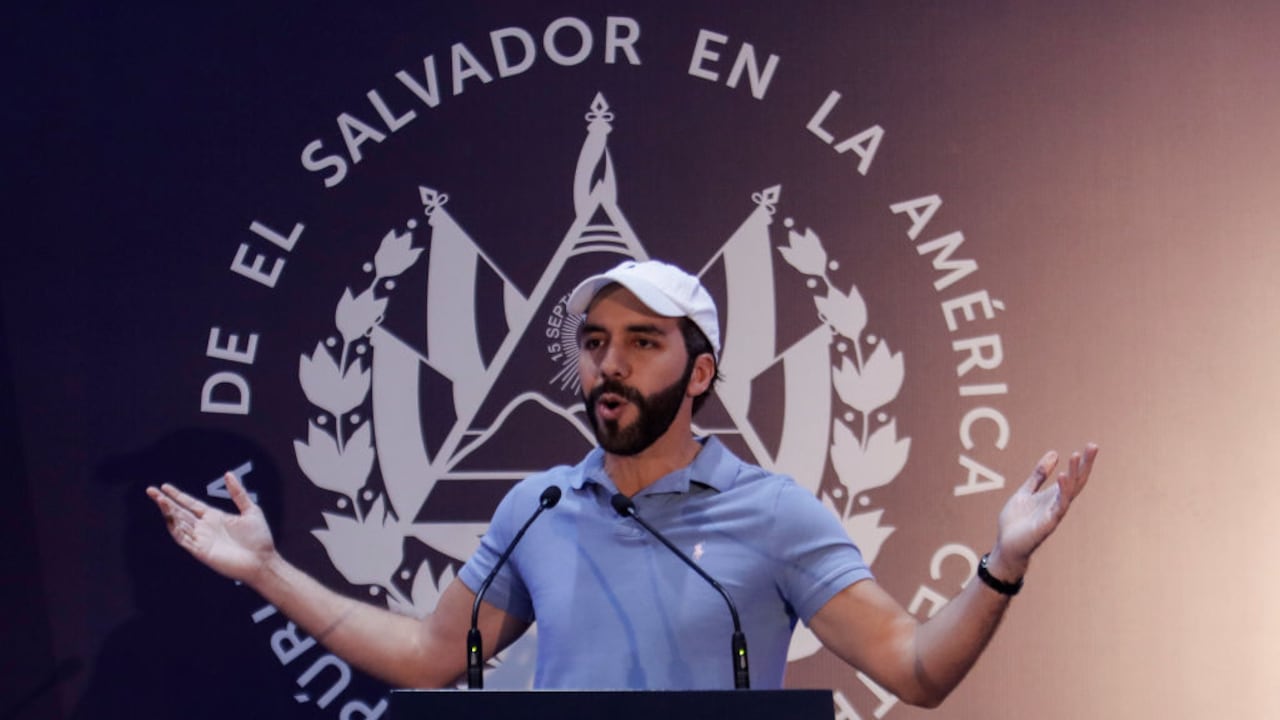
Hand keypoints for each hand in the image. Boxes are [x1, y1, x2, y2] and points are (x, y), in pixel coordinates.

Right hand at [146, 472, 275, 584]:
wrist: (262, 561)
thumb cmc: (259, 539)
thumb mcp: (251, 510)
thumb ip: (238, 493)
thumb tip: (228, 474)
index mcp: (215, 517)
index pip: (191, 504)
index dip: (178, 496)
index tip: (165, 486)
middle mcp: (205, 527)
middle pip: (180, 512)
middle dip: (165, 501)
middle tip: (151, 490)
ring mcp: (201, 539)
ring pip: (179, 523)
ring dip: (168, 512)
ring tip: (159, 499)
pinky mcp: (201, 551)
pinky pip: (184, 538)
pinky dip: (175, 527)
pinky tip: (169, 516)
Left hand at [988, 443, 1098, 579]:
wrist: (1006, 545)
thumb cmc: (1017, 522)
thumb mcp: (1026, 491)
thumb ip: (1039, 475)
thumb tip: (1054, 453)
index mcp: (1053, 495)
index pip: (1073, 476)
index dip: (1082, 462)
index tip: (1092, 446)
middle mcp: (1057, 503)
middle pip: (1076, 481)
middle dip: (1085, 465)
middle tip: (1093, 446)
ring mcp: (1054, 513)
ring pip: (1069, 491)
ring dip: (1073, 473)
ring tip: (1076, 455)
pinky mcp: (1047, 524)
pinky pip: (1058, 506)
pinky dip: (1062, 492)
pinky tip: (1062, 477)